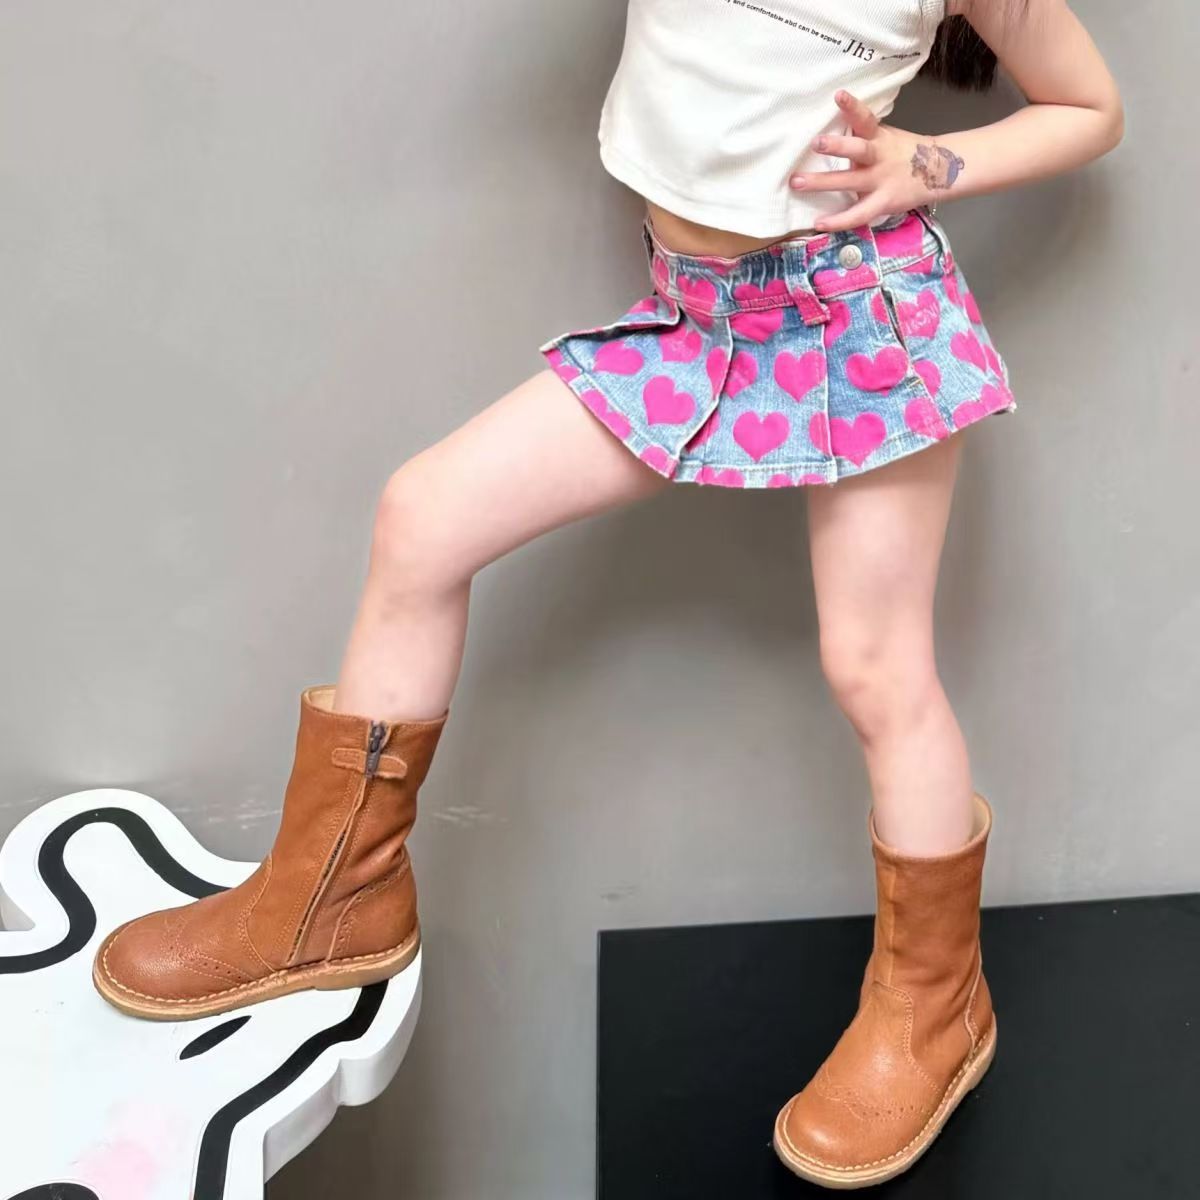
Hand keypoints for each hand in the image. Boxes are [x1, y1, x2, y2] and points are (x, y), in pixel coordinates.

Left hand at [789, 90, 964, 232]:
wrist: (937, 171)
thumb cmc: (900, 153)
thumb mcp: (885, 138)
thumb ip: (862, 136)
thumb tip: (828, 130)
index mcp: (879, 137)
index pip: (865, 118)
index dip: (853, 107)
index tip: (838, 95)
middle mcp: (879, 157)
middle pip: (858, 150)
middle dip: (837, 146)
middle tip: (815, 143)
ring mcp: (880, 181)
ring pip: (851, 182)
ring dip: (823, 182)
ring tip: (798, 182)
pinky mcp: (882, 203)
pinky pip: (858, 214)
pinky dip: (838, 221)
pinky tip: (818, 223)